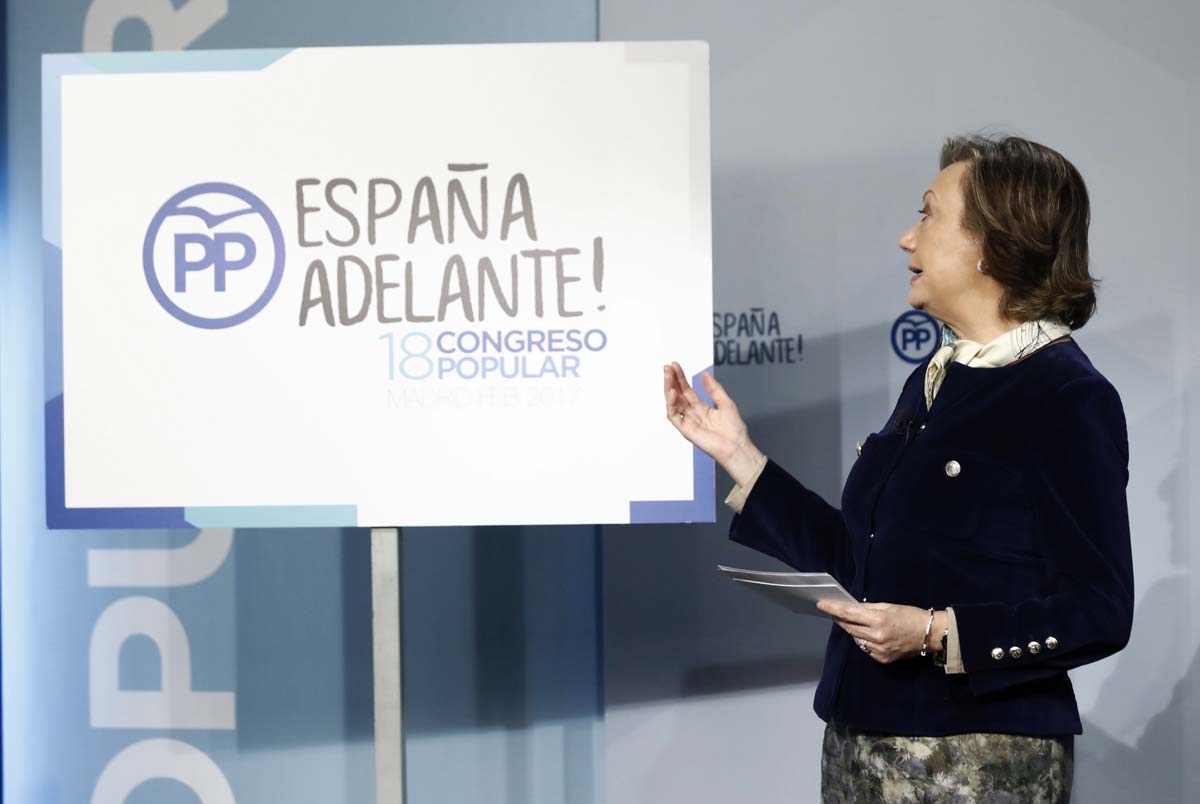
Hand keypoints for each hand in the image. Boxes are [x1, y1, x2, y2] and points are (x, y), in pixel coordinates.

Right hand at [662, 361, 762, 483]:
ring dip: (668, 389)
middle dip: (671, 380)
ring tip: (667, 376)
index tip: (675, 365)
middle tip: (667, 367)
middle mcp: (692, 414)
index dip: (680, 377)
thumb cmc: (734, 429)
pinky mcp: (686, 430)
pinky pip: (673, 416)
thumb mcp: (725, 402)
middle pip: (678, 394)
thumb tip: (704, 374)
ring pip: (672, 403)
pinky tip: (672, 392)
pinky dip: (671, 404)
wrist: (737, 446)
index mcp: (701, 408)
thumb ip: (714, 388)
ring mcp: (688, 422)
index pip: (686, 390)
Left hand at [816, 600, 939, 664]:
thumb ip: (868, 608)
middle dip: (840, 619)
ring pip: (856, 639)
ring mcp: (879, 650)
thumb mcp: (888, 606)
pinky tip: (869, 635)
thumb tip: (852, 608)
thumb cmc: (910, 616)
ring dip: (853, 631)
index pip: (848, 614)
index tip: (821, 604)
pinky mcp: (883, 659)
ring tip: (856, 623)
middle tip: (834, 612)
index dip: (833, 609)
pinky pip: (866, 649)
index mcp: (878, 620)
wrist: (929, 634)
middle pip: (849, 628)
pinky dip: (864, 641)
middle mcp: (877, 637)